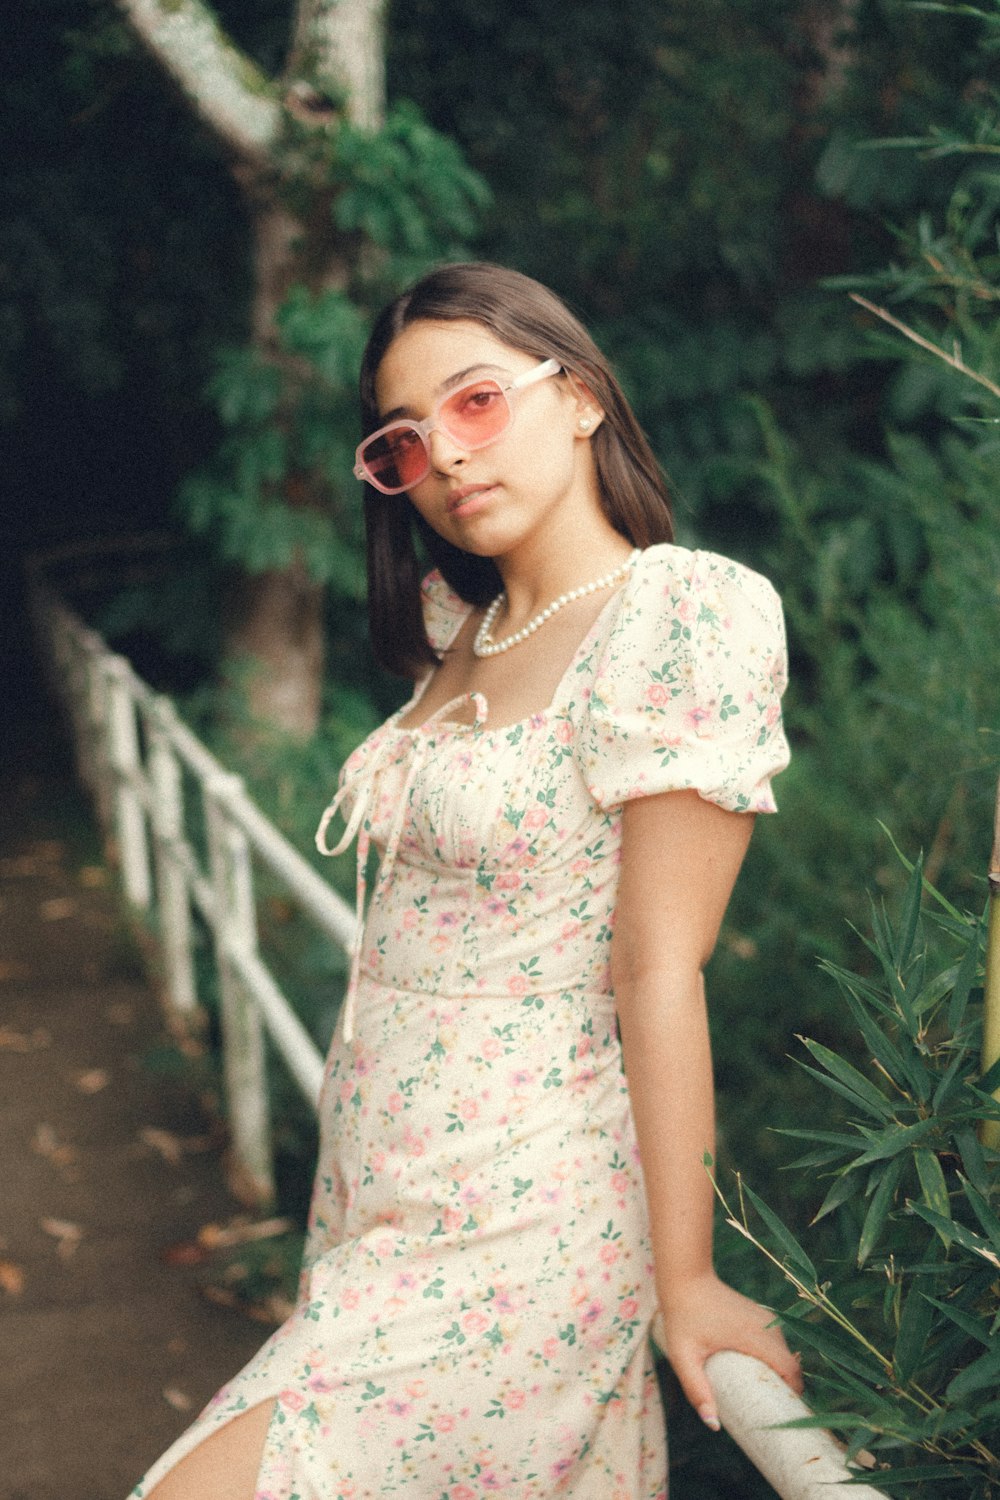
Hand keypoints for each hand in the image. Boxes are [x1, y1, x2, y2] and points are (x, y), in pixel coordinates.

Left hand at [653, 1272, 801, 1429]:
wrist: (685, 1278)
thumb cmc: (682, 1317)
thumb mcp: (684, 1357)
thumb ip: (696, 1389)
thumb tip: (714, 1425)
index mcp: (754, 1336)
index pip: (790, 1368)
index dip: (793, 1393)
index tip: (783, 1411)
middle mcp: (766, 1325)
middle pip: (790, 1362)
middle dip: (786, 1387)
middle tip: (769, 1409)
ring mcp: (764, 1317)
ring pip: (784, 1351)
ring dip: (779, 1371)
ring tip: (761, 1393)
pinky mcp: (759, 1313)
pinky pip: (775, 1340)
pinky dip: (773, 1358)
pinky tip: (756, 1371)